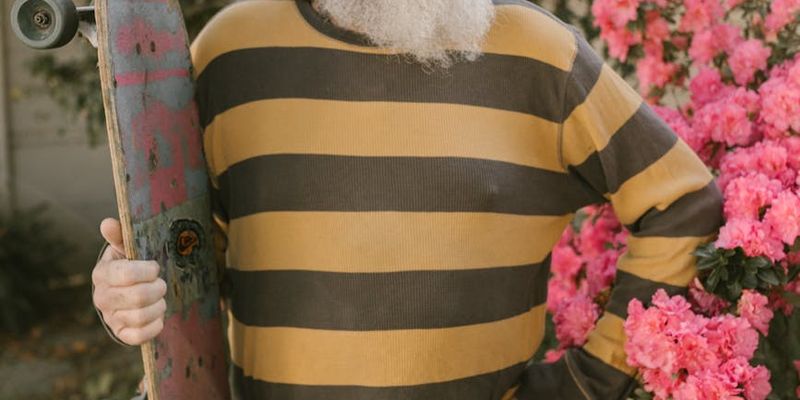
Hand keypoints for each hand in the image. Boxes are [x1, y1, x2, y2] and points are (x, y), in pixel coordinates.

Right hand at [91, 218, 166, 344]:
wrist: (123, 293)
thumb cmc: (129, 266)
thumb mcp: (124, 249)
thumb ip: (119, 236)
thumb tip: (108, 222)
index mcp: (102, 274)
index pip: (126, 274)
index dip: (147, 271)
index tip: (155, 268)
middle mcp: (102, 297)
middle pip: (138, 297)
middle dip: (158, 289)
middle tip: (161, 284)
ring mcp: (111, 318)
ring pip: (142, 316)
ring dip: (159, 306)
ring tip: (159, 298)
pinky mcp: (122, 334)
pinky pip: (140, 336)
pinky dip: (155, 325)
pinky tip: (157, 314)